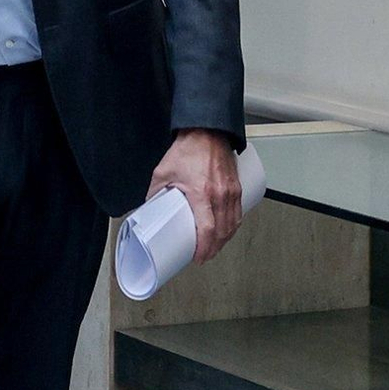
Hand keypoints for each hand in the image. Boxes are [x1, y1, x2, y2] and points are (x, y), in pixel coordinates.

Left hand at [147, 128, 242, 262]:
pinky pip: (238, 213)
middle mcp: (220, 195)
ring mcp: (232, 192)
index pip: (207, 229)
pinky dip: (233, 226)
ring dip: (225, 240)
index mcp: (201, 192)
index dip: (204, 247)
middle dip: (214, 248)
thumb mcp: (163, 172)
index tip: (199, 257)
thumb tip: (149, 206)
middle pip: (222, 231)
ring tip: (214, 247)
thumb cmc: (188, 149)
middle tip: (204, 256)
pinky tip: (226, 231)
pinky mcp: (237, 188)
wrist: (207, 132)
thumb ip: (155, 191)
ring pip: (233, 224)